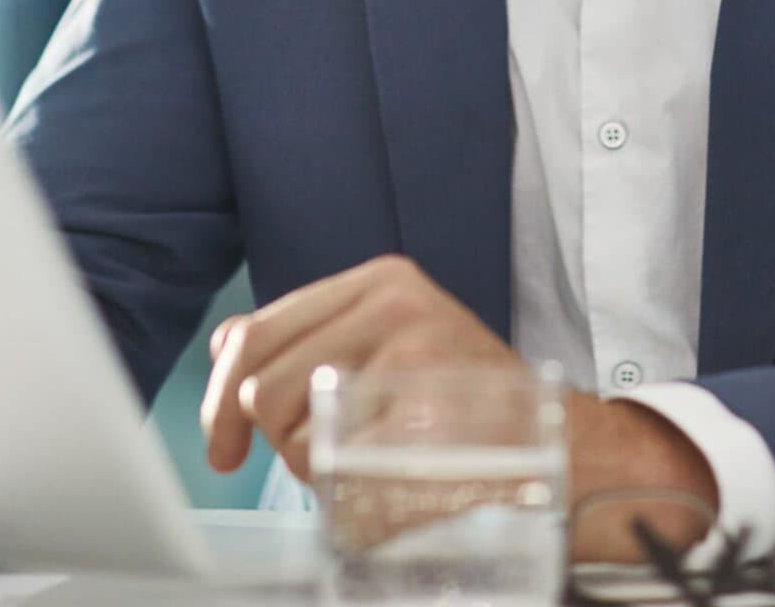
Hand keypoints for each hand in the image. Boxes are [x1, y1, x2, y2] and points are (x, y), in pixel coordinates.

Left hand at [201, 255, 518, 482]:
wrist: (554, 438)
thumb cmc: (461, 394)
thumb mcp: (386, 336)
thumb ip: (305, 334)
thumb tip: (227, 343)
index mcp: (379, 280)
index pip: (255, 332)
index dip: (219, 397)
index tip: (222, 445)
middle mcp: (394, 306)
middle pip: (263, 386)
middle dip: (269, 438)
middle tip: (301, 457)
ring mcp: (412, 359)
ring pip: (294, 434)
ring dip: (311, 466)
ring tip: (361, 458)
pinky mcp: (424, 418)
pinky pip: (340, 473)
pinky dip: (347, 494)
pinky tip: (386, 478)